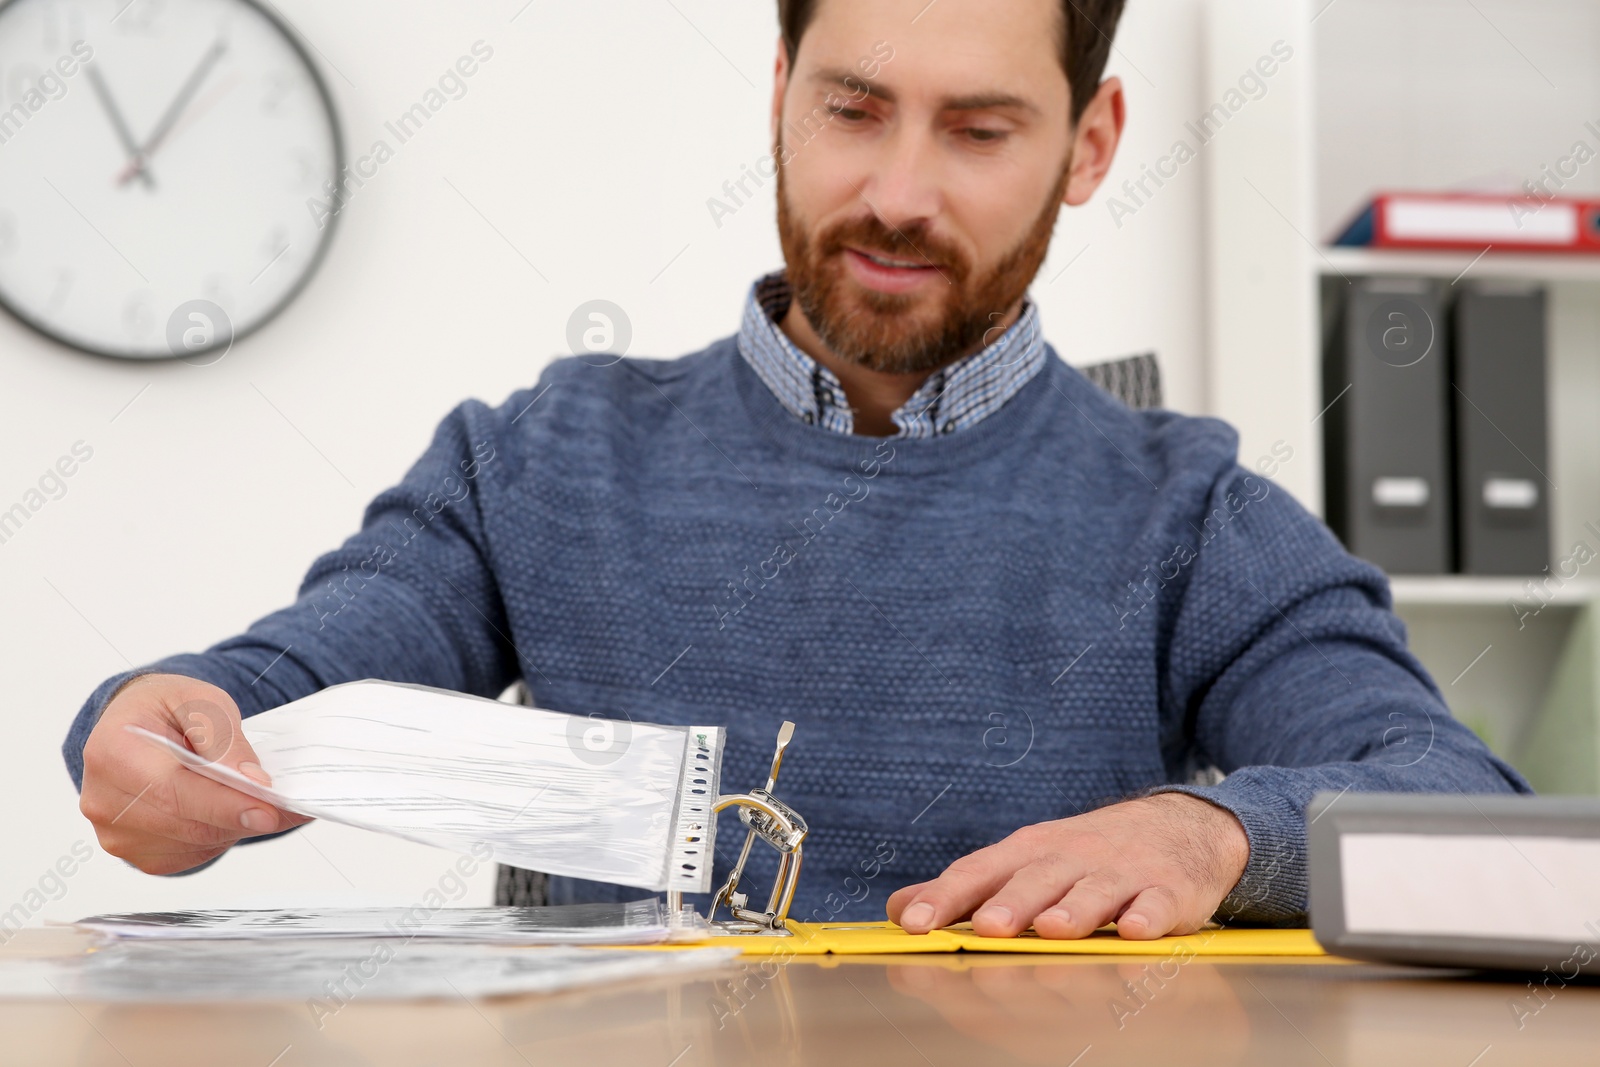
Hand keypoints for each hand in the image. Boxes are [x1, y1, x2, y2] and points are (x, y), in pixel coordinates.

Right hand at [79, 673, 309, 874]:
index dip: (223, 805)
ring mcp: (116, 833)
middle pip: (187, 823)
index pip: (172, 790)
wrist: (139, 724)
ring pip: (195, 843)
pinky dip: (221, 836)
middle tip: (292, 808)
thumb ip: (223, 738)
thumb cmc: (167, 708)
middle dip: (243, 817)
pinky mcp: (137, 853)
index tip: (268, 810)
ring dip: (236, 826)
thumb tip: (251, 780)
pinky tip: (233, 812)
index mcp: (112, 752)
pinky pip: (191, 854)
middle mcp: (104, 800)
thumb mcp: (199, 700)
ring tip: (267, 802)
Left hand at [886, 793, 1248, 939]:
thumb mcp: (1026, 861)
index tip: (913, 924)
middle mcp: (1070, 858)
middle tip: (986, 927)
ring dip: (1073, 910)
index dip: (944, 898)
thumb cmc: (1085, 856)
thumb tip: (899, 909)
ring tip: (1051, 929)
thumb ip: (967, 888)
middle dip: (1010, 904)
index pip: (978, 872)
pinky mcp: (1168, 889)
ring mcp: (1120, 872)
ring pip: (1094, 891)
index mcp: (1027, 852)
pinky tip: (1137, 930)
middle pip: (1035, 880)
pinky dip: (1148, 915)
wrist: (1177, 827)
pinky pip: (1158, 902)